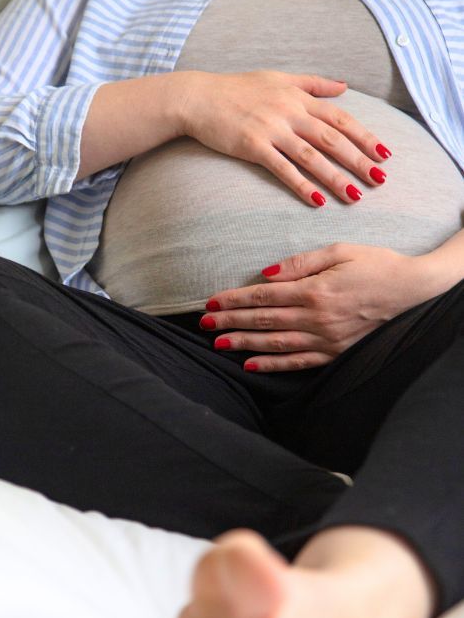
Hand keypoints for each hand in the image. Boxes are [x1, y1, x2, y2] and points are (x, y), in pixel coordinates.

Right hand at [179, 70, 391, 206]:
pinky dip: (301, 185)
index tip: (384, 153)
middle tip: (380, 179)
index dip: (364, 135)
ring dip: (335, 177)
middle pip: (332, 138)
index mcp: (298, 97)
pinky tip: (316, 200)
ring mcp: (271, 129)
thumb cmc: (235, 88)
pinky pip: (282, 169)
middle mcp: (289, 112)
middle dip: (358, 160)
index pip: (340, 117)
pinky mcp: (252, 146)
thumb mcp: (278, 78)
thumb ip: (312, 83)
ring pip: (312, 156)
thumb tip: (343, 87)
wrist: (198, 97)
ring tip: (355, 196)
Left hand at [199, 243, 439, 371]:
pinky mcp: (335, 353)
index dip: (234, 300)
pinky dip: (272, 365)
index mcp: (314, 290)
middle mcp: (317, 318)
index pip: (263, 297)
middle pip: (263, 321)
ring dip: (243, 344)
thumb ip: (300, 264)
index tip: (211, 301)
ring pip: (274, 343)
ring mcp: (326, 339)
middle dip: (229, 322)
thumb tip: (266, 274)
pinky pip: (298, 362)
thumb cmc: (376, 264)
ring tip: (217, 343)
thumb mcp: (339, 252)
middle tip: (203, 323)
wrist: (415, 291)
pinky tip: (250, 365)